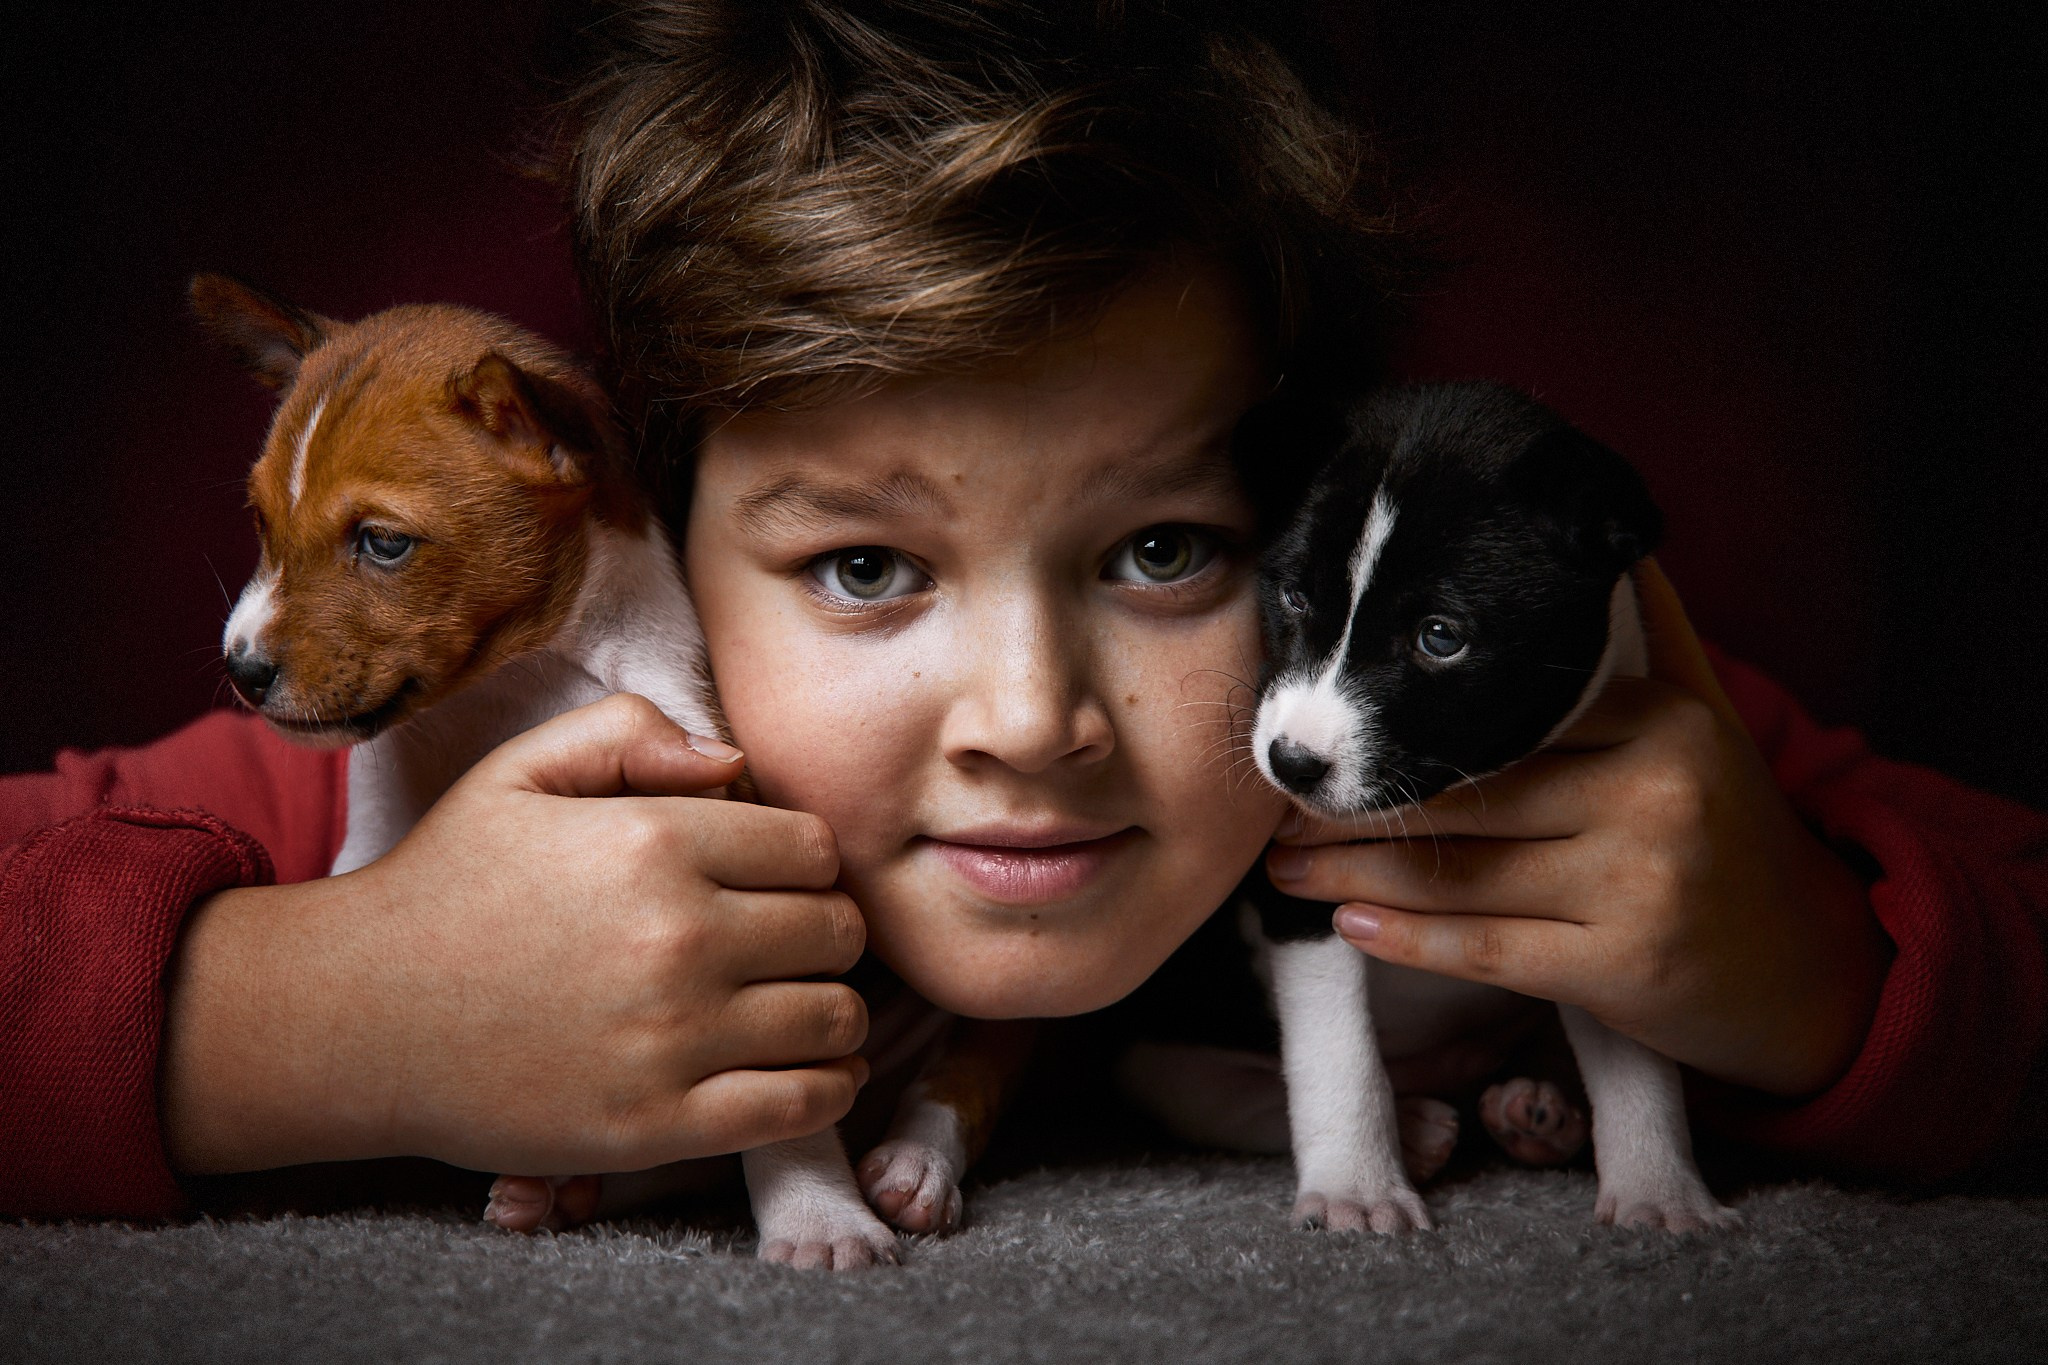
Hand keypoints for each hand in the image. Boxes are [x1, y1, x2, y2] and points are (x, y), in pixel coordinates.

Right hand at [162, 693, 869, 1174]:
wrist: (353, 1018)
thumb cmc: (446, 888)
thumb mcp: (519, 772)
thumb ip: (629, 734)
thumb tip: (733, 760)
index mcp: (655, 841)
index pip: (816, 849)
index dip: (807, 864)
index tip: (778, 883)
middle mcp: (678, 937)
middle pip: (837, 931)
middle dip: (825, 932)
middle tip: (790, 946)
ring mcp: (672, 1038)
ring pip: (835, 1018)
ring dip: (832, 1011)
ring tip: (800, 1007)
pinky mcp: (659, 1126)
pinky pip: (803, 1106)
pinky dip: (830, 1090)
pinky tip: (813, 1072)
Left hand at [1264, 561, 1889, 1097]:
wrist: (1806, 964)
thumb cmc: (1724, 828)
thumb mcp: (1700, 720)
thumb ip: (1651, 634)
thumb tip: (1610, 539)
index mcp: (1662, 718)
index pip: (1497, 722)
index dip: (1398, 736)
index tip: (1328, 736)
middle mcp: (1655, 792)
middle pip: (1466, 798)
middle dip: (1354, 810)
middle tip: (1282, 808)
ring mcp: (1640, 884)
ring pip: (1462, 875)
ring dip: (1352, 876)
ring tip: (1285, 868)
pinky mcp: (1623, 966)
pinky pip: (1487, 950)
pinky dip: (1406, 941)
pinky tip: (1347, 926)